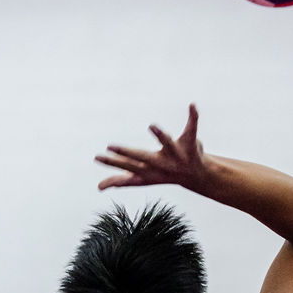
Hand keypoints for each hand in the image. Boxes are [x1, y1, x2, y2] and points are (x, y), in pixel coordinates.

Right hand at [96, 104, 211, 190]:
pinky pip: (191, 128)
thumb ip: (120, 181)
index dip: (113, 162)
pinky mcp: (190, 144)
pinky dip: (193, 117)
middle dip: (127, 153)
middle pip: (142, 157)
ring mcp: (176, 155)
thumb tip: (98, 188)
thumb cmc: (163, 173)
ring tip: (152, 125)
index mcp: (147, 170)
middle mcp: (161, 163)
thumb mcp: (141, 179)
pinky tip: (192, 105)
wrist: (195, 176)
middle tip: (110, 146)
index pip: (127, 166)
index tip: (98, 157)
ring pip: (167, 143)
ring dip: (160, 135)